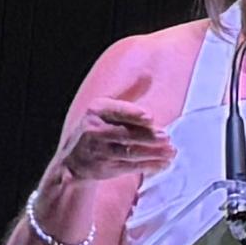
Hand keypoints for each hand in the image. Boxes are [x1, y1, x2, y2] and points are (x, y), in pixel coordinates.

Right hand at [44, 104, 172, 212]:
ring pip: (129, 152)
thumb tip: (147, 75)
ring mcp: (99, 151)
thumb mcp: (106, 107)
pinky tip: (164, 163)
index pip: (116, 111)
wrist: (74, 161)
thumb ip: (128, 93)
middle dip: (147, 136)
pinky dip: (149, 166)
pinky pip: (130, 167)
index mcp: (96, 111)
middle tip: (167, 137)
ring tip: (171, 151)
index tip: (150, 117)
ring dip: (152, 153)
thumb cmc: (97, 128)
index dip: (133, 114)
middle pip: (124, 134)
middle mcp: (94, 131)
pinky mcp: (105, 169)